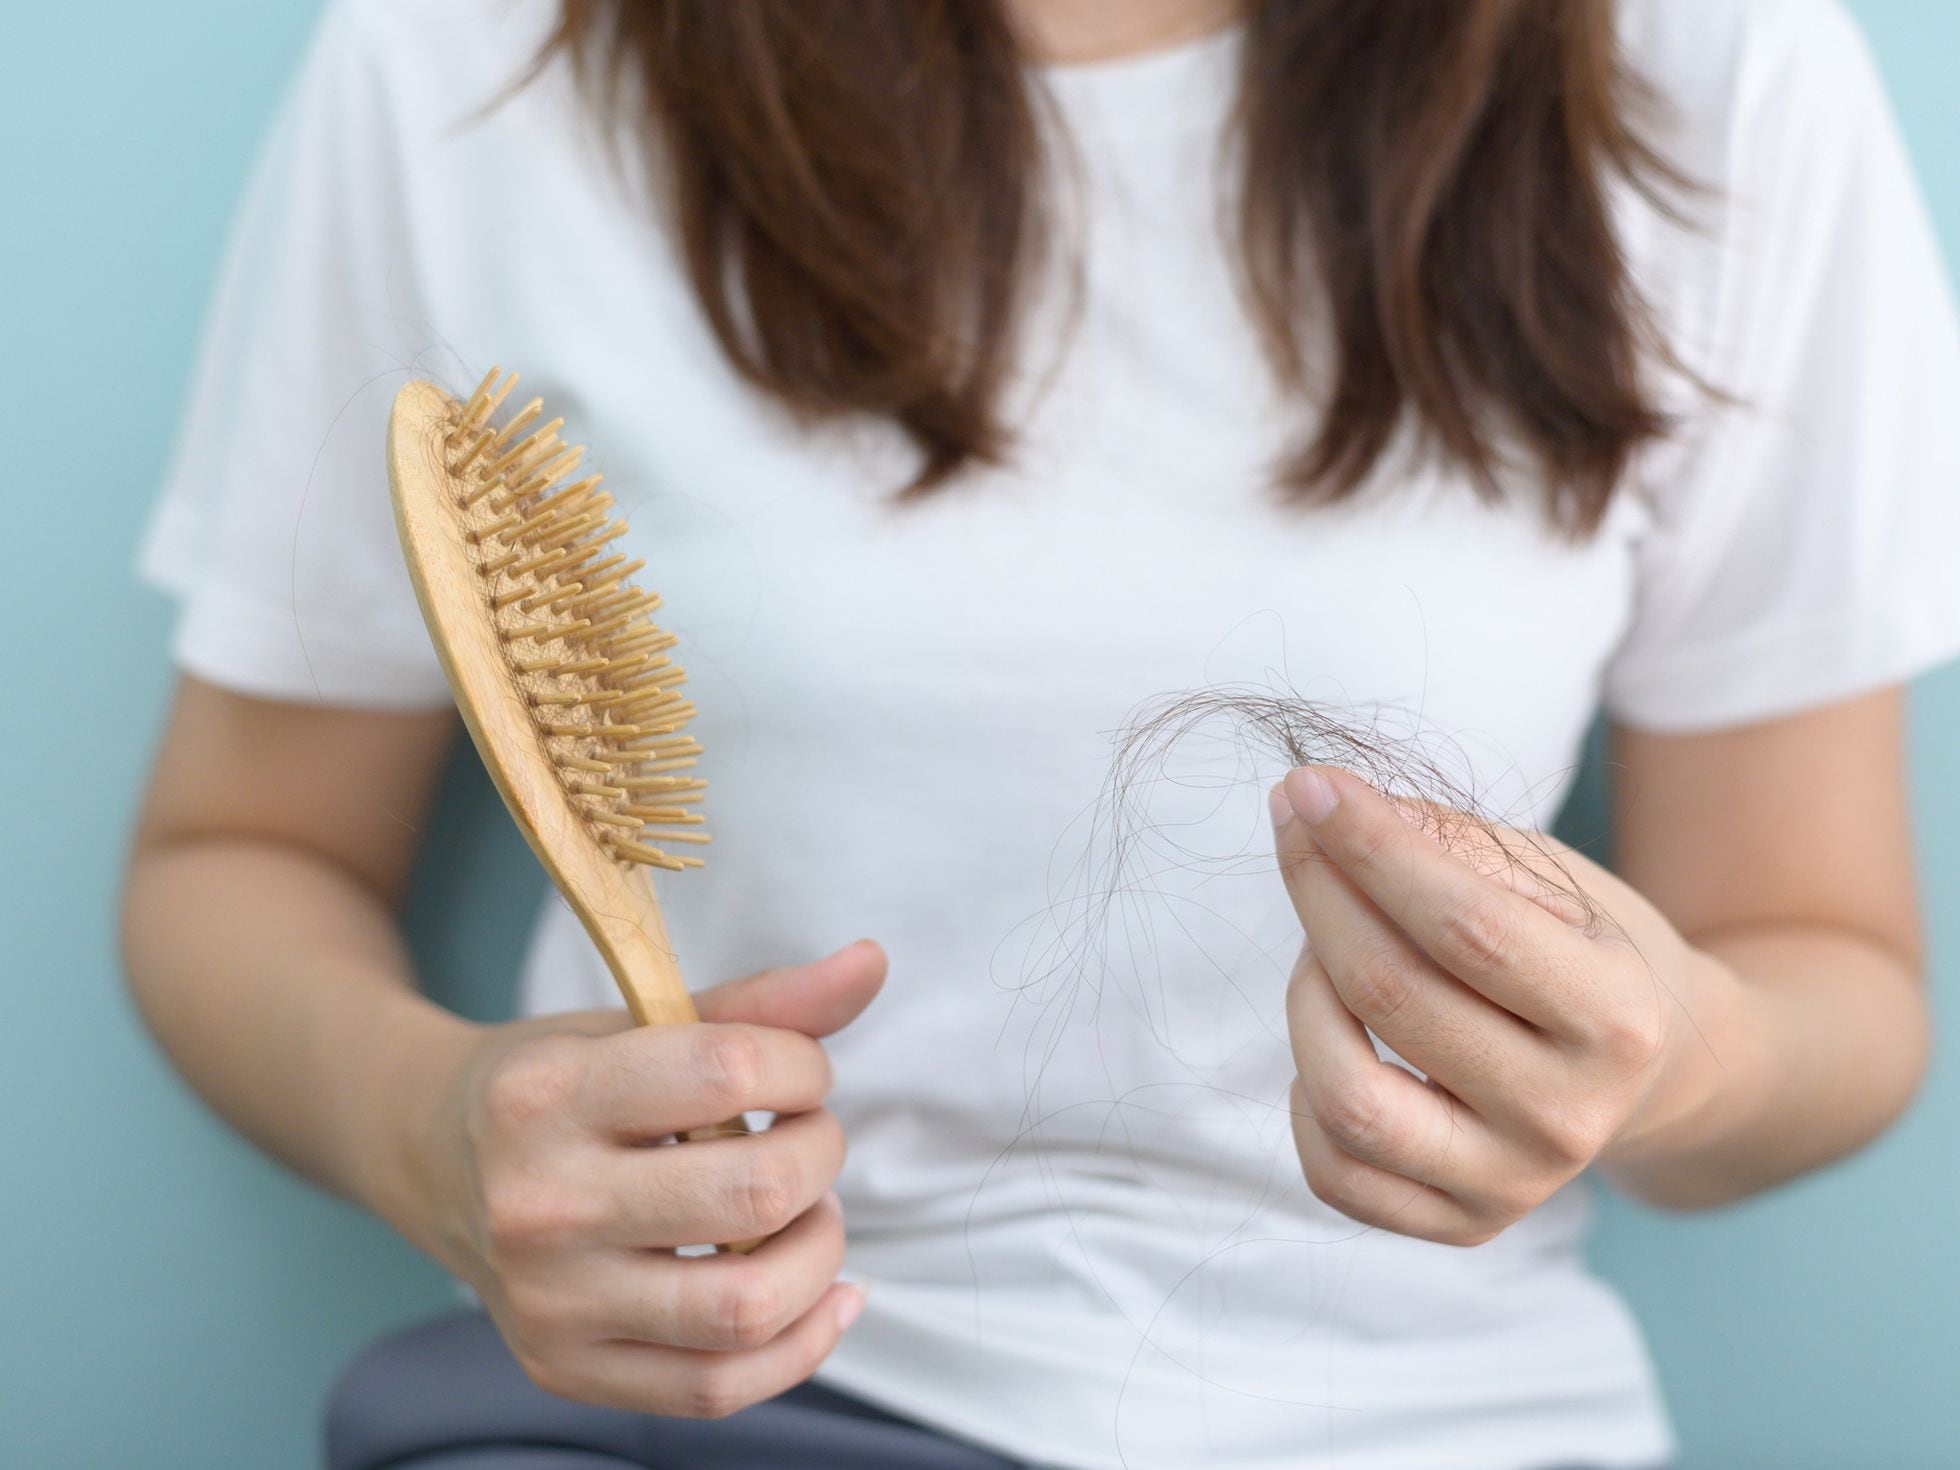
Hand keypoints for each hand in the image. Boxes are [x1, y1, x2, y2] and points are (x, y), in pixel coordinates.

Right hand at [411, 939, 885, 1416]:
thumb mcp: (636, 1021)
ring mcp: (549, 1302)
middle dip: (820, 1155)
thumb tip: (872, 962)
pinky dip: (801, 1344)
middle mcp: (539, 1205)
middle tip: (807, 1138)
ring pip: (744, 1309)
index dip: (803, 1065)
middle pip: (753, 1193)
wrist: (427, 1157)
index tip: (799, 1070)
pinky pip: (716, 1388)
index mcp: (547, 1095)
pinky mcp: (564, 1369)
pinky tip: (826, 1295)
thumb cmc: (554, 1079)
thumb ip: (761, 1001)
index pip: (730, 1071)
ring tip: (807, 1214)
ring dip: (818, 1254)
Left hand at [1272, 766, 1739, 1245]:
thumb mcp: (1555, 879)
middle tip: (1296, 825)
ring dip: (1306, 996)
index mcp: (1616, 1018)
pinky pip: (1336, 1172)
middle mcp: (1568, 1117)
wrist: (1658, 1071)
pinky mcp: (1463, 1225)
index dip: (1372, 849)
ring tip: (1323, 945)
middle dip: (1320, 892)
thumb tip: (1330, 810)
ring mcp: (1513, 1184)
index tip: (1309, 785)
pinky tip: (1332, 1038)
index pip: (1465, 926)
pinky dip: (1304, 1096)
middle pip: (1391, 996)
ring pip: (1347, 1097)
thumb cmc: (1585, 950)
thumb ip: (1450, 843)